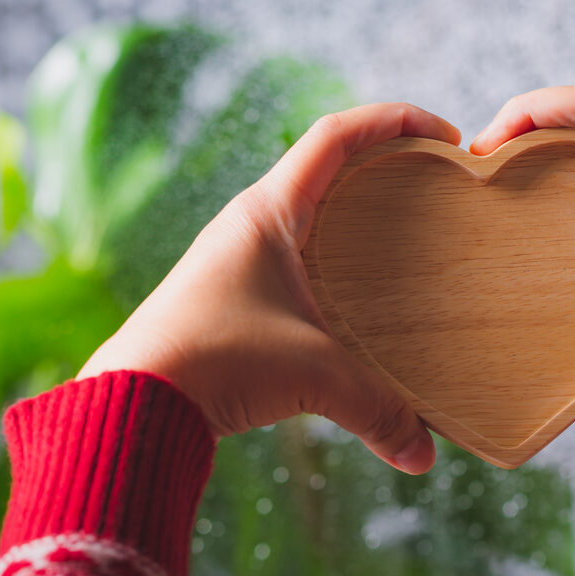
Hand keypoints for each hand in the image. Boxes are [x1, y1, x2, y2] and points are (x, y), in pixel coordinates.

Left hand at [79, 103, 460, 473]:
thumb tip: (424, 453)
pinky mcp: (233, 293)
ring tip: (402, 233)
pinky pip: (294, 253)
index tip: (444, 138)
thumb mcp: (310, 376)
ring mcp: (238, 257)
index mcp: (268, 211)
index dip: (393, 122)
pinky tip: (354, 290)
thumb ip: (376, 409)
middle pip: (326, 165)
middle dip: (382, 163)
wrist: (130, 402)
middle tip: (431, 184)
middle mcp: (250, 223)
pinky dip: (332, 256)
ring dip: (354, 209)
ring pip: (308, 210)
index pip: (336, 136)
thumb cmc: (213, 363)